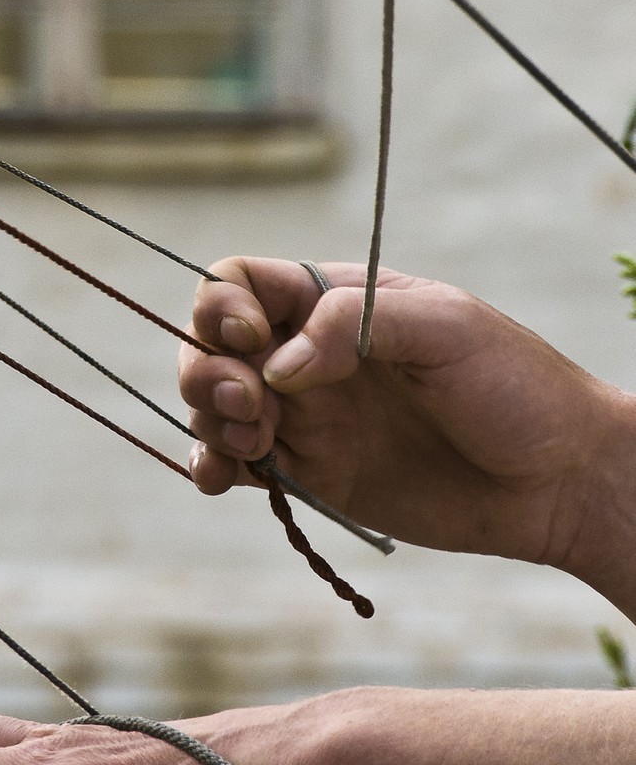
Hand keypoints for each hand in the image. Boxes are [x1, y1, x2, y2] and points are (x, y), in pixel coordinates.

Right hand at [179, 258, 635, 574]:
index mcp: (333, 300)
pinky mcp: (312, 473)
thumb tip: (274, 366)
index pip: (239, 283)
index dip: (222, 306)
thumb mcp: (446, 328)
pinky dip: (212, 467)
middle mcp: (307, 353)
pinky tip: (222, 478)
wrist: (559, 481)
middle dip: (205, 371)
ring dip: (208, 421)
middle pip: (209, 345)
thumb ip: (351, 326)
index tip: (254, 340)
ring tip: (254, 443)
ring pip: (214, 407)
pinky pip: (237, 465)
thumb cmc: (518, 386)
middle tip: (249, 405)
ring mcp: (306, 415)